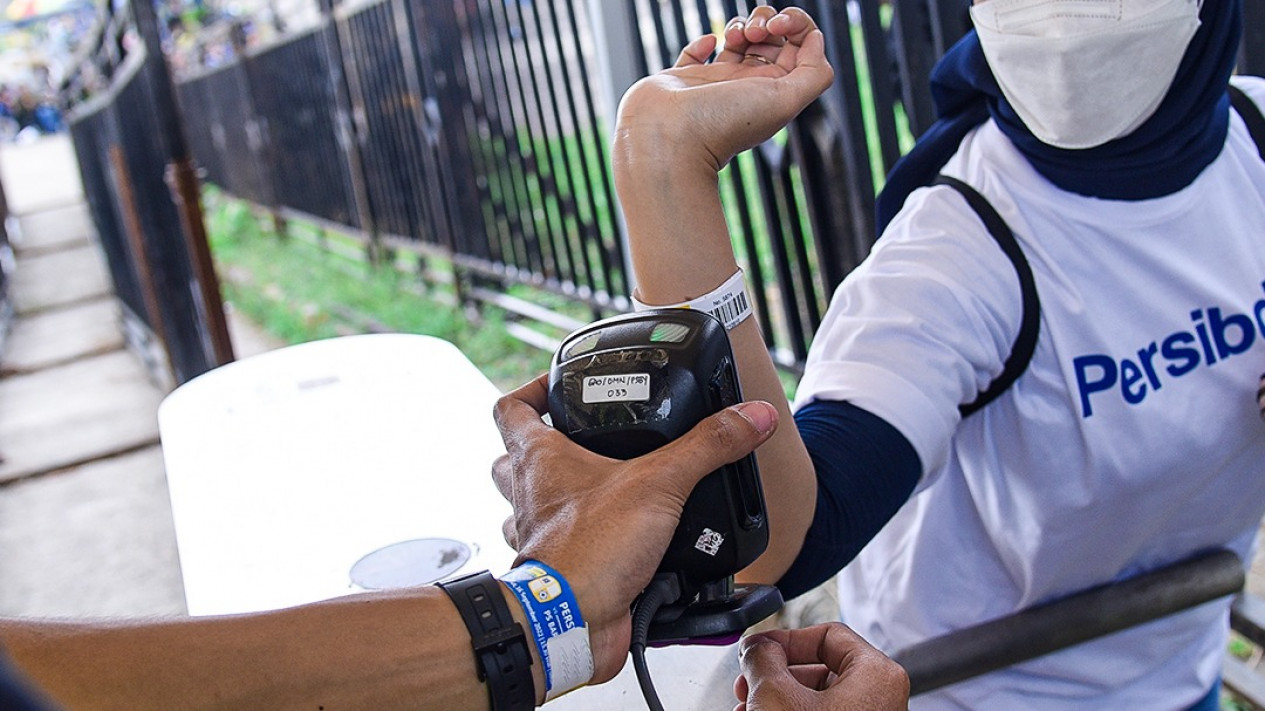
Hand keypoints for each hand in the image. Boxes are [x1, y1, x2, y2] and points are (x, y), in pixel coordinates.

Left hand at [491, 374, 778, 681]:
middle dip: (543, 444)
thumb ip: (707, 447)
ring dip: (560, 496)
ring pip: (532, 506)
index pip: (512, 409)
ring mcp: (540, 537)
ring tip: (604, 488)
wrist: (571, 626)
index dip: (530, 390)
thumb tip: (747, 415)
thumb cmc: (587, 554)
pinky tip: (620, 544)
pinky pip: (565, 551)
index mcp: (540, 461)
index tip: (555, 383)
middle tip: (579, 435)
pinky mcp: (560, 573)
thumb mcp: (660, 484)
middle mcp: (532, 498)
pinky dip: (589, 544)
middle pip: (513, 459)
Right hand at [615, 6, 833, 171]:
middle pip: (771, 40)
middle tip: (755, 32)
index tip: (778, 26)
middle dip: (766, 21)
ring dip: (739, 25)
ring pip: (739, 39)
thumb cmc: (722, 124)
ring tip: (731, 37)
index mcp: (774, 92)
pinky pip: (697, 52)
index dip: (796, 26)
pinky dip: (702, 41)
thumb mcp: (785, 101)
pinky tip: (705, 46)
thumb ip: (814, 73)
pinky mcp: (683, 80)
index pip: (800, 48)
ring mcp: (715, 83)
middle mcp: (748, 87)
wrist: (666, 141)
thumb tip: (816, 40)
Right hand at [733, 623, 908, 710]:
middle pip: (819, 666)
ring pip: (815, 696)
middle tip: (748, 681)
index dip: (784, 638)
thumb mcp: (776, 694)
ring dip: (776, 696)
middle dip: (775, 673)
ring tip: (748, 706)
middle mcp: (881, 696)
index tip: (756, 648)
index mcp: (876, 673)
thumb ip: (762, 657)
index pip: (828, 633)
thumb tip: (756, 647)